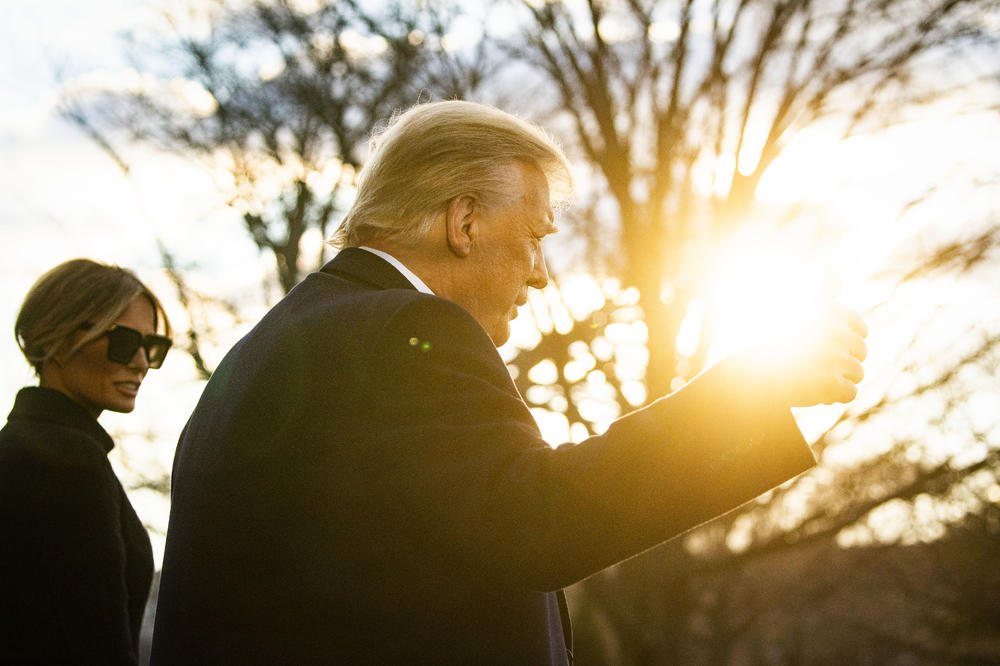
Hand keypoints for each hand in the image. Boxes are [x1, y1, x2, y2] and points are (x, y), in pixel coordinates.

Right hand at [737, 298, 868, 407]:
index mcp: (830, 311)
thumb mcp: (800, 308)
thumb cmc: (777, 341)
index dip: (844, 341)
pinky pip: (849, 392)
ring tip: (812, 376)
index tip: (821, 344)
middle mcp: (834, 331)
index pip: (861, 331)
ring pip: (857, 372)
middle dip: (841, 360)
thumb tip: (829, 263)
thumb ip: (822, 288)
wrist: (751, 375)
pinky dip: (834, 396)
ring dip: (839, 378)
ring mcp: (832, 358)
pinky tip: (814, 390)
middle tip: (812, 363)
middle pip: (861, 352)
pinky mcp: (828, 383)